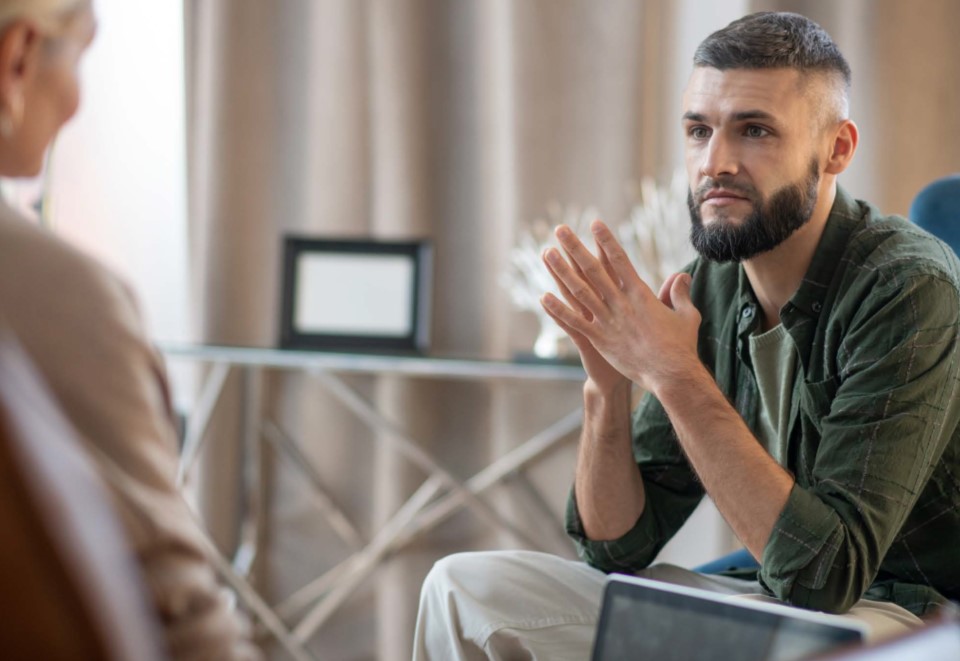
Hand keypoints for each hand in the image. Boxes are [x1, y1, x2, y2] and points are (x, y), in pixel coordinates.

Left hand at [540, 220, 701, 394]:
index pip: (619, 260)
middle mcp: (621, 303)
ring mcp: (608, 321)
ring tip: (547, 253)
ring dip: (562, 271)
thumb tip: (681, 275)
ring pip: (580, 291)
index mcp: (640, 293)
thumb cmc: (681, 345)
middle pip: (593, 269)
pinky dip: (558, 310)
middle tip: (561, 230)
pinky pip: (575, 322)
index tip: (594, 223)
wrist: (671, 374)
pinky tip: (543, 297)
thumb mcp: (686, 315)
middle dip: (575, 247)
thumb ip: (679, 293)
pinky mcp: (600, 340)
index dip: (606, 240)